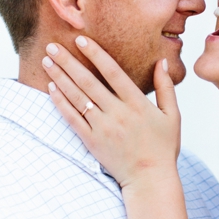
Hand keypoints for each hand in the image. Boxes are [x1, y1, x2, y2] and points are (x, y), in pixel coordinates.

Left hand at [41, 36, 180, 188]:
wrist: (149, 179)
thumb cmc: (163, 147)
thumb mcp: (172, 116)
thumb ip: (166, 88)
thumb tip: (162, 61)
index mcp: (137, 104)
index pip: (113, 72)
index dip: (96, 54)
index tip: (81, 39)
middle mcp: (118, 114)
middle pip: (88, 82)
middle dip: (68, 62)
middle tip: (52, 46)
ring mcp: (103, 128)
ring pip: (77, 98)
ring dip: (60, 78)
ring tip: (47, 62)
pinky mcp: (92, 141)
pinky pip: (72, 118)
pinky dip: (61, 102)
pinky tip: (51, 87)